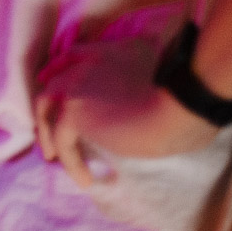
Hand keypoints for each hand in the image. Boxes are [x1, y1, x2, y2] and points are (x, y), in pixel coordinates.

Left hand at [33, 35, 219, 187]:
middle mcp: (90, 61)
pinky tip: (84, 180)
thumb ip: (147, 83)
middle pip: (54, 79)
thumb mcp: (163, 81)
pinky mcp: (74, 111)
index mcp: (113, 50)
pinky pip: (61, 139)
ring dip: (47, 132)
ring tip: (53, 157)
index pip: (75, 56)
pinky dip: (70, 161)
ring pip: (46, 106)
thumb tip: (146, 108)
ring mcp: (78, 83)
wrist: (179, 109)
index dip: (62, 73)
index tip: (59, 89)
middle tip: (47, 128)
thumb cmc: (185, 103)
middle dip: (47, 104)